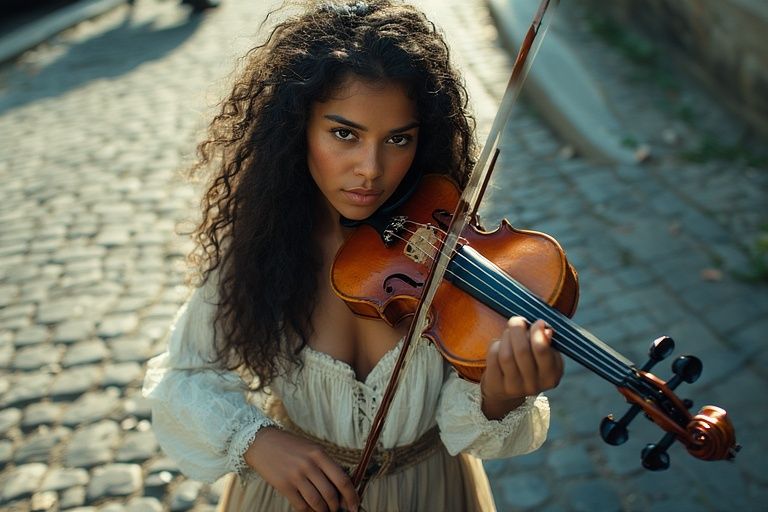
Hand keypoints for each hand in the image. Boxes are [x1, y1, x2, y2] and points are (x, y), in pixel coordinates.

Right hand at [244, 427, 358, 511]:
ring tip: (324, 510)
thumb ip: (326, 465)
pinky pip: (301, 506)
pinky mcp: (284, 486)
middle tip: (337, 510)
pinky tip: (311, 510)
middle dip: (336, 507)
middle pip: (330, 494)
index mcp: (319, 454)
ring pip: (317, 503)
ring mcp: (296, 476)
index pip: (342, 479)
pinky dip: (309, 511)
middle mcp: (309, 465)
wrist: (262, 443)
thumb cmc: (290, 446)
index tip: (355, 506)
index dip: (351, 496)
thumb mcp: (311, 449)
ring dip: (323, 511)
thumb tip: (341, 488)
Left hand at [480, 317, 562, 419]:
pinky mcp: (497, 385)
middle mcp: (534, 385)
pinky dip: (495, 345)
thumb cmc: (529, 365)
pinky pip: (493, 358)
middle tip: (517, 321)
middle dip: (518, 330)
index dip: (537, 332)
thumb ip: (546, 342)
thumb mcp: (544, 356)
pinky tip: (500, 345)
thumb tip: (544, 329)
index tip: (537, 322)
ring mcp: (514, 387)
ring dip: (507, 337)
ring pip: (506, 354)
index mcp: (551, 376)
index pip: (542, 350)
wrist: (507, 390)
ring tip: (509, 333)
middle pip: (522, 350)